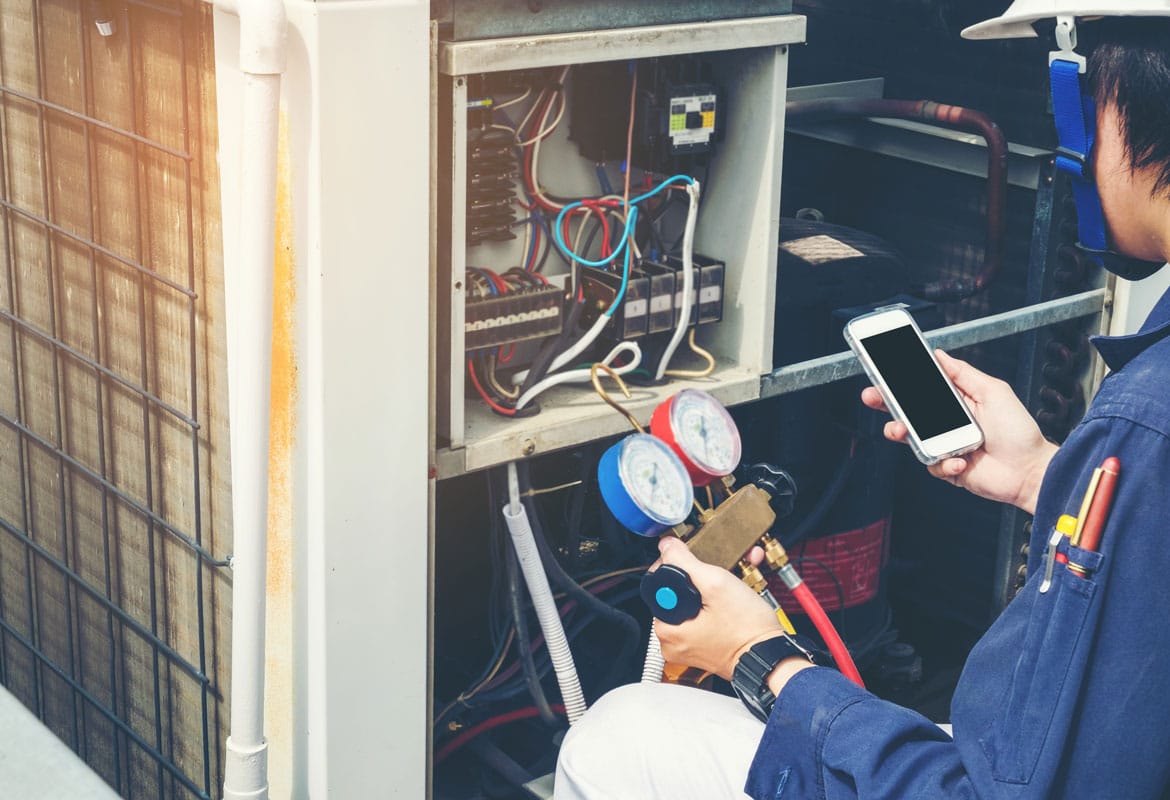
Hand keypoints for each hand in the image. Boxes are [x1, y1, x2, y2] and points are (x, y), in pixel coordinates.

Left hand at [651, 536, 782, 680]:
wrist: (770, 654)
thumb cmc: (747, 629)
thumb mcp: (716, 584)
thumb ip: (685, 562)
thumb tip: (666, 547)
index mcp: (666, 630)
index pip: (659, 583)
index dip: (680, 566)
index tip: (700, 566)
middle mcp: (671, 642)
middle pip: (677, 593)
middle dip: (701, 576)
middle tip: (720, 576)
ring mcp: (687, 645)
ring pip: (693, 603)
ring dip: (711, 588)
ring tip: (730, 586)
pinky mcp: (703, 646)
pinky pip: (702, 617)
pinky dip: (715, 604)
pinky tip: (731, 598)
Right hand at [861, 350, 1057, 513]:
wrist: (1031, 471)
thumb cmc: (1019, 431)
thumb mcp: (993, 392)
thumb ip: (964, 373)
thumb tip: (938, 355)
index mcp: (956, 402)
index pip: (922, 389)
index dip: (901, 383)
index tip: (882, 374)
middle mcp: (947, 423)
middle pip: (907, 412)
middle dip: (886, 403)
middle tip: (873, 397)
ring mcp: (945, 446)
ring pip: (911, 439)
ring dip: (902, 432)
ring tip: (903, 430)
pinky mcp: (947, 468)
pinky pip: (932, 465)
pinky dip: (944, 462)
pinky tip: (962, 460)